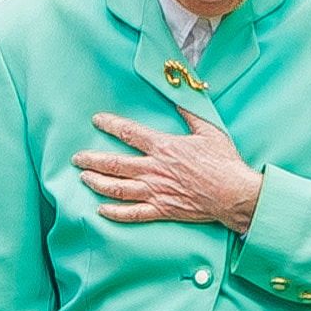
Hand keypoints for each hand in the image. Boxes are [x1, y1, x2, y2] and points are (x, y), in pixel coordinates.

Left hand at [76, 111, 263, 233]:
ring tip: (84, 178)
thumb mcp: (208, 130)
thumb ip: (189, 114)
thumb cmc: (223, 162)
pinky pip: (132, 214)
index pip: (129, 133)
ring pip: (118, 188)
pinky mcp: (162, 210)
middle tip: (77, 158)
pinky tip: (101, 210)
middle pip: (115, 163)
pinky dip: (114, 213)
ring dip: (97, 183)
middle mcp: (154, 169)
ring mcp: (156, 191)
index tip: (97, 120)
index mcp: (164, 147)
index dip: (110, 124)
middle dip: (92, 160)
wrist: (233, 194)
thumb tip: (178, 97)